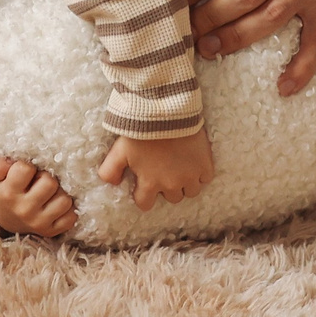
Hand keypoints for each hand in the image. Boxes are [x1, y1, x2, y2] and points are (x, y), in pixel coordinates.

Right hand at [0, 155, 76, 237]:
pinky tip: (56, 205)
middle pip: (50, 182)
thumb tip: (11, 159)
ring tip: (50, 193)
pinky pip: (71, 216)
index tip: (26, 172)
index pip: (25, 169)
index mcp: (8, 194)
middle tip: (40, 181)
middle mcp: (24, 210)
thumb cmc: (5, 193)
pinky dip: (68, 210)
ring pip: (64, 200)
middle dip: (46, 178)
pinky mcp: (51, 231)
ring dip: (60, 193)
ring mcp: (39, 223)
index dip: (28, 166)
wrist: (9, 220)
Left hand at [97, 131, 213, 209]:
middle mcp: (172, 184)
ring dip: (186, 183)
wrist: (167, 111)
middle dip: (168, 188)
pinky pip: (206, 178)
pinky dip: (201, 173)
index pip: (145, 204)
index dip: (144, 196)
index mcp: (150, 183)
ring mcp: (190, 175)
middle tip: (165, 171)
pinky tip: (194, 162)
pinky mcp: (205, 164)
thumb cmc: (141, 132)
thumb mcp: (118, 151)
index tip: (146, 185)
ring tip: (181, 169)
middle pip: (173, 198)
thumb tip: (112, 184)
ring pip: (191, 192)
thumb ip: (109, 171)